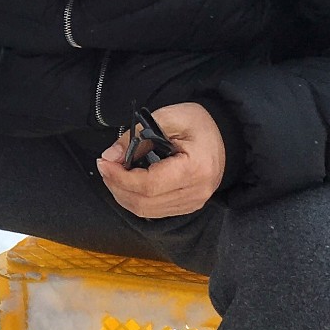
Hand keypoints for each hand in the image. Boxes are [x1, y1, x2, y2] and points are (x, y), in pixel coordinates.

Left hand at [97, 101, 225, 217]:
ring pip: (147, 211)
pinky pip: (154, 211)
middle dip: (117, 187)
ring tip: (113, 174)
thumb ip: (136, 136)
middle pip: (145, 203)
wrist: (226, 135)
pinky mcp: (188, 206)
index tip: (104, 162)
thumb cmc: (199, 123)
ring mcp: (194, 203)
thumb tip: (109, 157)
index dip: (120, 177)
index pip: (149, 185)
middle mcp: (197, 192)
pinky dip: (135, 199)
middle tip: (105, 167)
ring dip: (123, 195)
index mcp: (195, 169)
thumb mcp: (168, 118)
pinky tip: (127, 183)